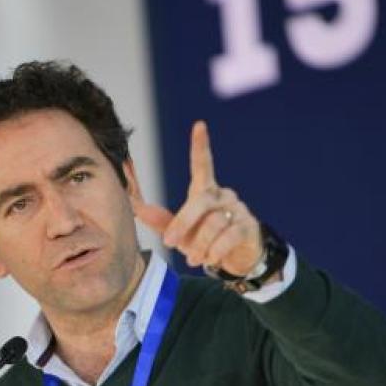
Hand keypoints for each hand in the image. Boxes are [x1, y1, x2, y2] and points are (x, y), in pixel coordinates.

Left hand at [133, 120, 263, 276]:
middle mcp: (223, 195)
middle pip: (200, 202)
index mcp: (205, 191)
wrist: (237, 259)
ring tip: (193, 259)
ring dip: (199, 245)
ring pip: (214, 223)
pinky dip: (216, 250)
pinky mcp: (249, 226)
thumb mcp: (181, 232)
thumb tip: (136, 208)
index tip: (199, 126)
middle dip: (182, 223)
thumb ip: (161, 221)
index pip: (203, 164)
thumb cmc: (205, 241)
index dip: (200, 146)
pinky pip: (229, 236)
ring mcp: (238, 209)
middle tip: (169, 243)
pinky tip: (210, 259)